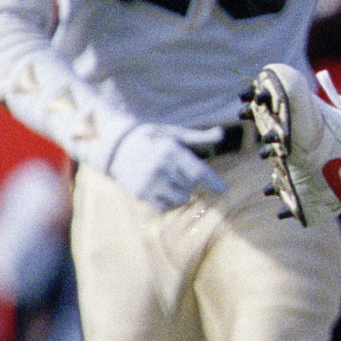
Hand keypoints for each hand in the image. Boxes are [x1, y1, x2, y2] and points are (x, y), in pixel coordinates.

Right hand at [103, 121, 226, 211]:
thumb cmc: (151, 139)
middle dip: (193, 182)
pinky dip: (170, 201)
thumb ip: (198, 137)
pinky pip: (165, 206)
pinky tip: (163, 189)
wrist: (116, 149)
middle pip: (192, 186)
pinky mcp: (141, 194)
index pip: (198, 172)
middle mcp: (160, 168)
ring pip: (181, 198)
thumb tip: (221, 134)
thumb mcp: (173, 133)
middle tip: (181, 172)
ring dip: (183, 193)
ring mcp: (149, 183)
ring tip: (173, 181)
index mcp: (170, 151)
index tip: (224, 191)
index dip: (213, 183)